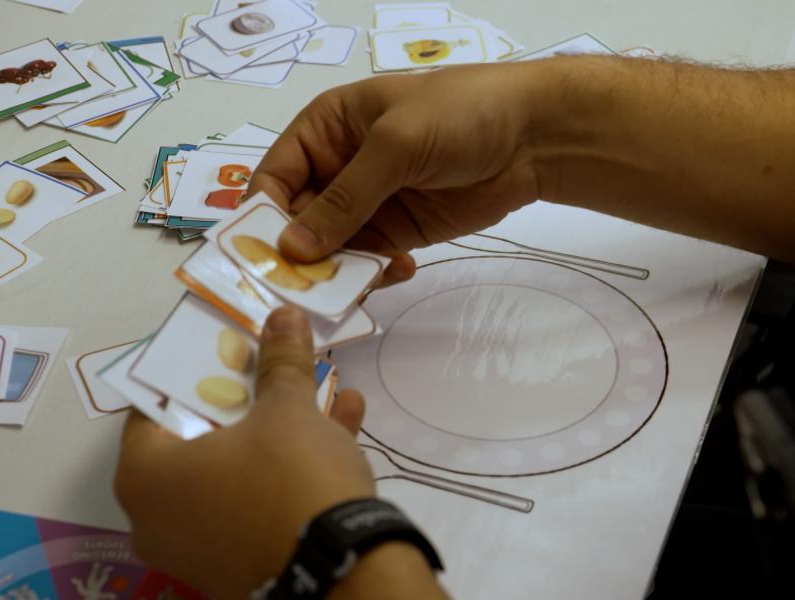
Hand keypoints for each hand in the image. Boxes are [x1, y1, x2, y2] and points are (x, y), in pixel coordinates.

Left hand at [114, 306, 374, 598]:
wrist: (343, 576)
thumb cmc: (290, 480)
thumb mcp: (288, 411)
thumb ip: (280, 362)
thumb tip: (283, 316)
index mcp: (146, 475)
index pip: (155, 407)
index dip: (194, 372)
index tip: (228, 351)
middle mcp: (158, 519)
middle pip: (199, 441)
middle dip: (246, 403)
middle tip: (273, 371)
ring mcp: (198, 550)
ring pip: (237, 473)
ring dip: (280, 432)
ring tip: (324, 393)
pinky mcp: (241, 569)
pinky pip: (259, 505)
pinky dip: (292, 472)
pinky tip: (343, 429)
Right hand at [247, 62, 548, 284]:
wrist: (533, 135)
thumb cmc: (459, 115)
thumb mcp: (395, 145)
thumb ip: (345, 198)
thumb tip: (293, 247)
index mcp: (325, 130)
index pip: (274, 178)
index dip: (261, 218)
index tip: (260, 260)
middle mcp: (337, 169)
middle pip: (296, 222)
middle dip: (298, 256)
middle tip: (304, 291)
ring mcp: (368, 204)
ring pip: (331, 249)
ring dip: (336, 272)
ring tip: (351, 290)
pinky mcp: (398, 233)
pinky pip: (368, 262)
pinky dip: (373, 274)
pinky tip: (397, 271)